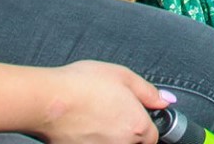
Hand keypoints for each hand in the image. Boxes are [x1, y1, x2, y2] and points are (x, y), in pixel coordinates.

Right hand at [28, 60, 166, 143]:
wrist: (48, 101)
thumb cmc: (83, 85)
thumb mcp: (123, 76)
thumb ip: (148, 91)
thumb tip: (165, 101)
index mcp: (137, 126)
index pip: (152, 137)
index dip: (144, 125)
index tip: (133, 116)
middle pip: (133, 143)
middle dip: (125, 131)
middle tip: (109, 113)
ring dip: (108, 136)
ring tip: (93, 117)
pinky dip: (91, 139)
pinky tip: (82, 125)